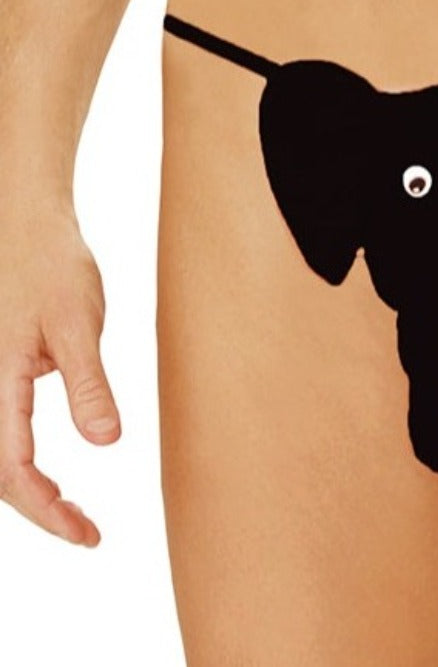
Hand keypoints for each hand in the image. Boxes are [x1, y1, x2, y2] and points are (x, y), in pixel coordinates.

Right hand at [0, 199, 120, 545]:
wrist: (26, 225)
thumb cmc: (52, 267)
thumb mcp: (77, 324)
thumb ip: (88, 384)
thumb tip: (105, 441)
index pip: (14, 469)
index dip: (47, 511)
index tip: (86, 533)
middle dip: (40, 511)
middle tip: (86, 532)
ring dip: (28, 493)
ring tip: (71, 515)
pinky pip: (2, 433)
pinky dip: (20, 466)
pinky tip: (50, 480)